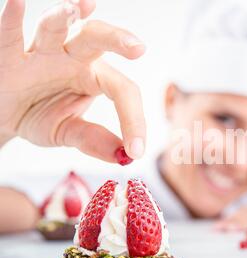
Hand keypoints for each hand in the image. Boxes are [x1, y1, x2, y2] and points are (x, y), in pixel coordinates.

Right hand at [0, 0, 145, 161]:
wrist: (5, 115)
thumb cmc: (42, 115)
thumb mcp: (69, 131)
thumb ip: (95, 140)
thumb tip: (124, 157)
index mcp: (94, 76)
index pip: (122, 90)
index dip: (133, 120)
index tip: (137, 150)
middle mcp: (73, 57)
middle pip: (97, 38)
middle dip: (116, 39)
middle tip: (137, 48)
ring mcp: (41, 52)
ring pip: (55, 28)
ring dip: (64, 17)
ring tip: (76, 7)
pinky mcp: (10, 55)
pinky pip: (11, 35)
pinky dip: (13, 19)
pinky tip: (18, 3)